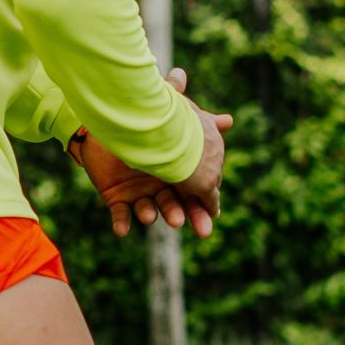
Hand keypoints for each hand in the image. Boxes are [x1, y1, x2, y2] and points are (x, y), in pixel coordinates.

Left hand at [71, 70, 234, 239]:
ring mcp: (136, 191)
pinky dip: (121, 223)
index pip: (191, 191)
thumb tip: (229, 120)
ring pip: (148, 208)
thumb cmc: (156, 116)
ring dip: (151, 214)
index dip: (201, 204)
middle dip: (180, 214)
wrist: (117, 114)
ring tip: (152, 217)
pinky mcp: (115, 195)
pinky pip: (119, 213)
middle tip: (194, 229)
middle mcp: (158, 184)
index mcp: (175, 171)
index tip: (212, 215)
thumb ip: (208, 122)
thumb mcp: (183, 117)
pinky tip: (121, 231)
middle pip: (172, 204)